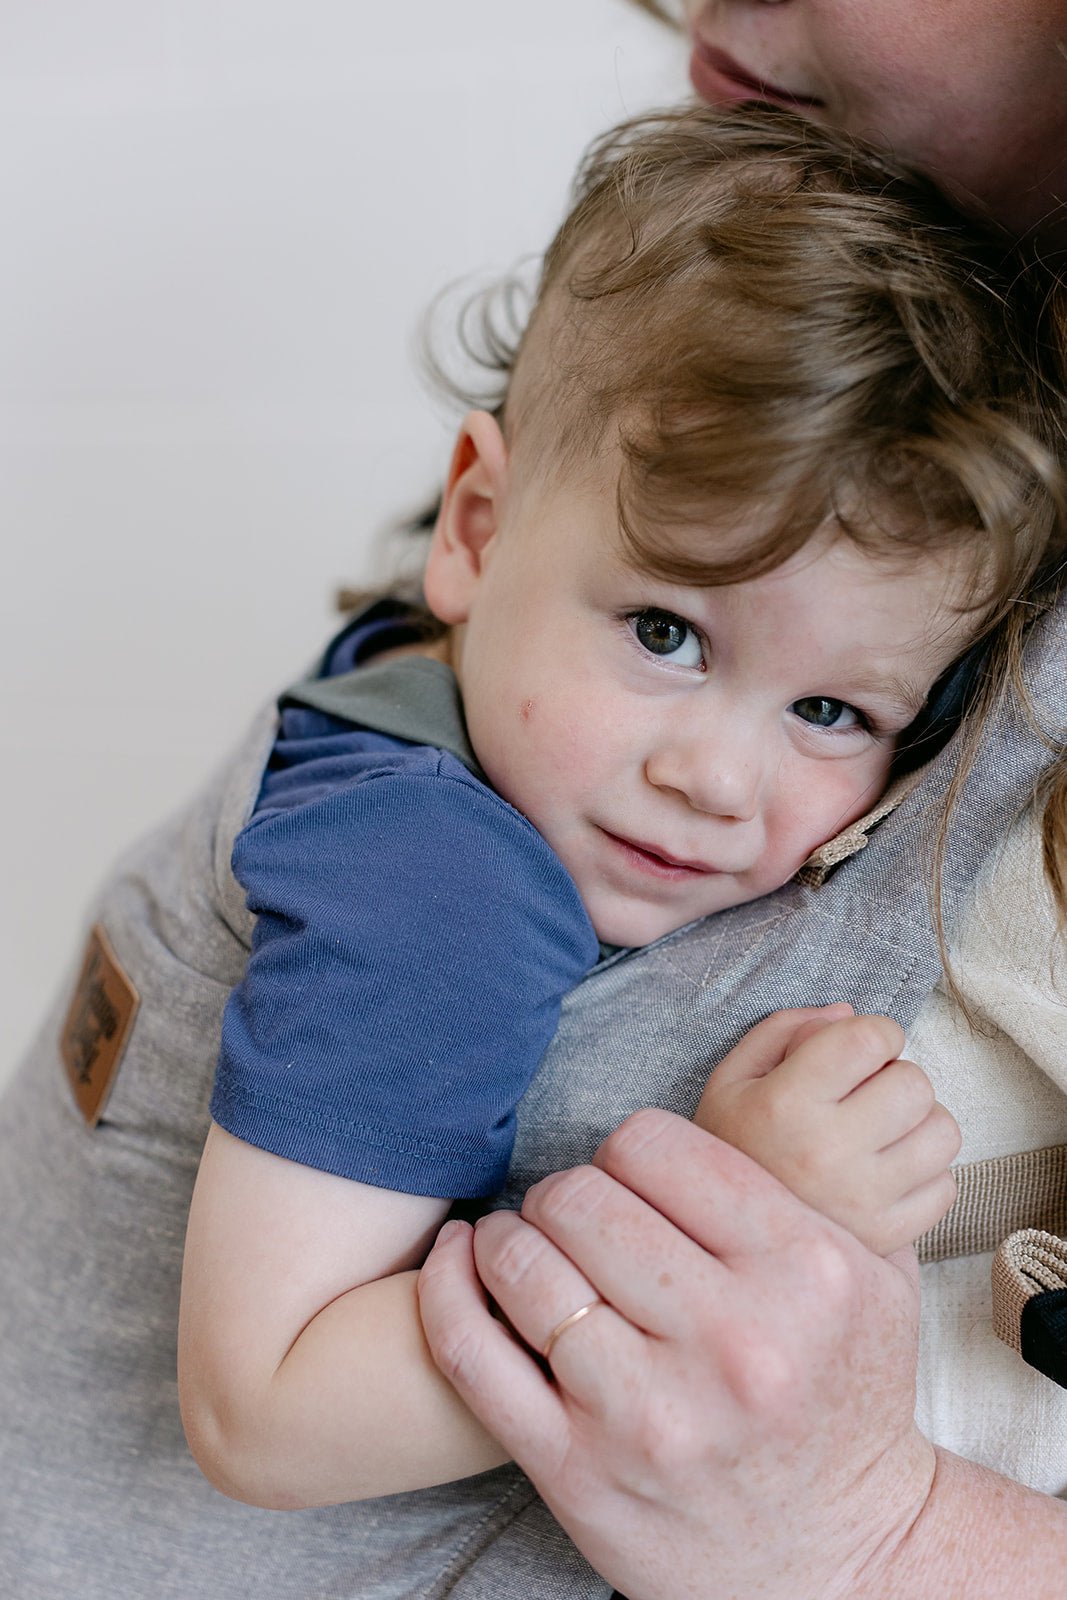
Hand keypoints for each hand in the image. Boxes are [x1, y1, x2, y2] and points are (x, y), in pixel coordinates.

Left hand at [419, 1110, 936, 1599]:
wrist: (843, 1561)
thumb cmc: (848, 1400)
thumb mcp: (878, 1279)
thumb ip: (812, 1183)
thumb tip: (762, 1079)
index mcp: (803, 1270)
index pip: (654, 1146)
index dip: (627, 1149)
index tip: (627, 1177)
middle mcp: (731, 1340)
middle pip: (582, 1197)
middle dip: (566, 1192)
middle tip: (573, 1213)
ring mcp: (647, 1413)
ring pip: (525, 1265)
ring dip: (508, 1238)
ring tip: (523, 1242)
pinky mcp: (577, 1472)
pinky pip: (474, 1353)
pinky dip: (448, 1290)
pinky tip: (459, 1261)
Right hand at [695, 1007, 959, 1253]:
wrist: (724, 1239)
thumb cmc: (731, 1145)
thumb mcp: (732, 1077)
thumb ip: (783, 1030)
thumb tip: (850, 1012)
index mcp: (786, 1104)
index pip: (869, 1039)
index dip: (876, 1032)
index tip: (861, 1049)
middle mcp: (829, 1152)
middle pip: (916, 1083)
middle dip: (896, 1076)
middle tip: (867, 1093)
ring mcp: (864, 1200)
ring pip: (943, 1132)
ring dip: (918, 1122)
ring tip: (882, 1131)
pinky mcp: (888, 1237)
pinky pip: (945, 1185)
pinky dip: (924, 1172)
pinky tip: (886, 1171)